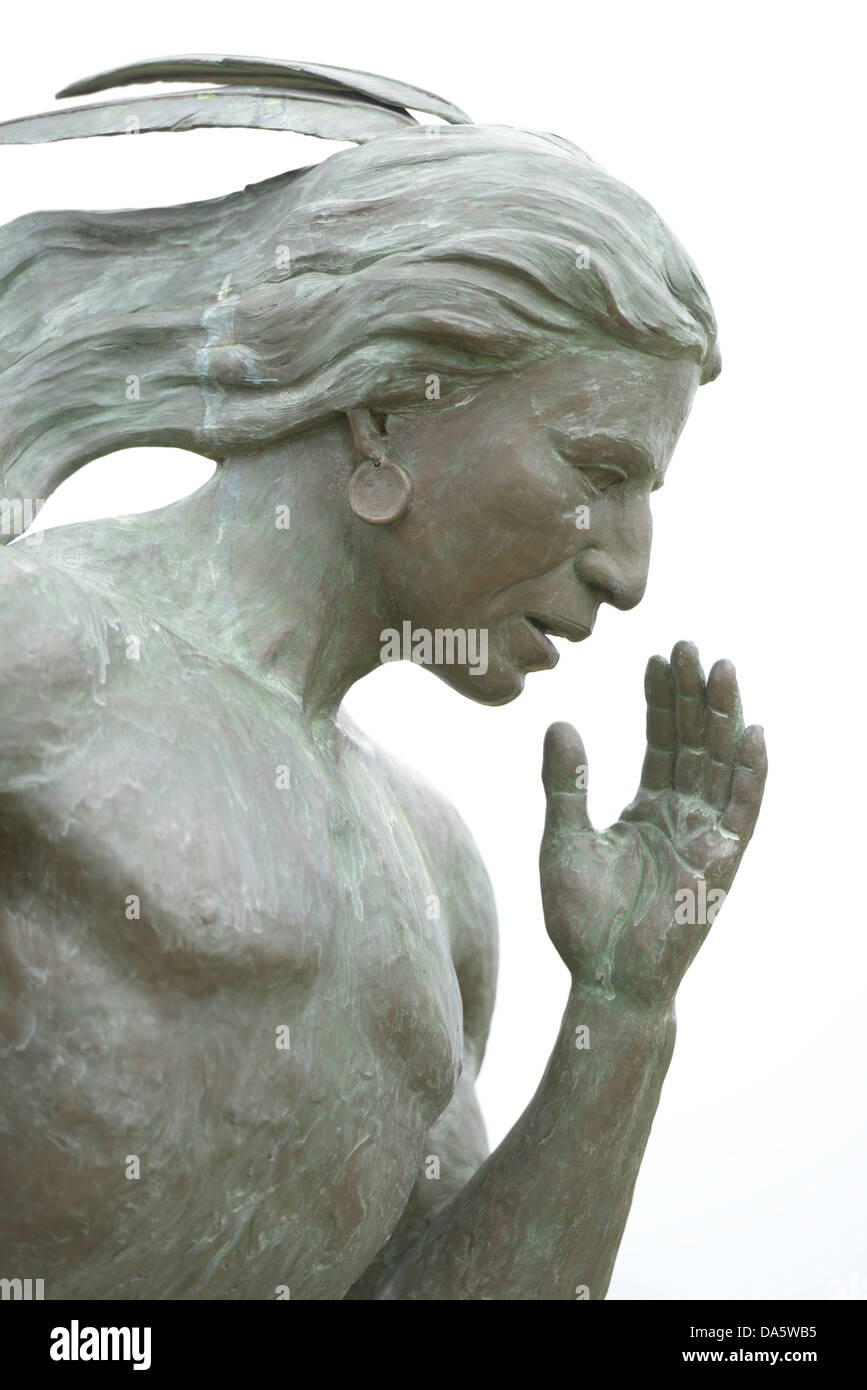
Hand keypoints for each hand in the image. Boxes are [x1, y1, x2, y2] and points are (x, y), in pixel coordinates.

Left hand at [539, 641, 766, 1006]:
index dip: (660, 700)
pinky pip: (743, 810)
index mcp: (647, 809)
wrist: (606, 979)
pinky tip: (753, 733)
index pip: (661, 741)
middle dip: (692, 695)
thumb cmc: (584, 921)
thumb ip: (566, 783)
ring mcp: (706, 836)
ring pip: (721, 763)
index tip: (654, 658)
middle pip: (694, 742)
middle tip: (687, 646)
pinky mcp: (723, 862)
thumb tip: (558, 722)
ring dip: (723, 717)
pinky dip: (751, 773)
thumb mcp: (564, 840)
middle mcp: (682, 816)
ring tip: (721, 668)